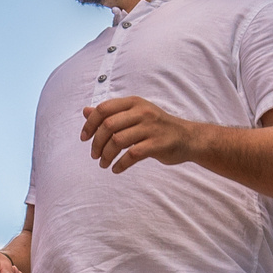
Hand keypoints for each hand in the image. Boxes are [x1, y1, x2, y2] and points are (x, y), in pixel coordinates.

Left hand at [83, 95, 206, 173]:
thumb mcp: (135, 114)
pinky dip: (120, 164)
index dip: (90, 124)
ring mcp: (150, 128)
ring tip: (104, 164)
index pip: (104, 109)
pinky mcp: (157, 144)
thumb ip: (111, 113)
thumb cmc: (157, 127)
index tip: (84, 138)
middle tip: (94, 155)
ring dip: (106, 155)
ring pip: (117, 141)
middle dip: (96, 143)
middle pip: (108, 125)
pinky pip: (131, 155)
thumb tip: (85, 111)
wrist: (188, 138)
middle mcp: (142, 112)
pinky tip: (116, 169)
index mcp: (134, 102)